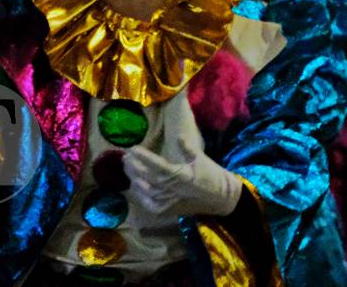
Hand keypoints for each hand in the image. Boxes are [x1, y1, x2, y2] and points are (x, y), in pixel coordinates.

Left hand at [124, 139, 241, 216]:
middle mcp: (172, 189)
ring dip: (133, 179)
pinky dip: (140, 196)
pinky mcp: (169, 211)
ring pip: (144, 191)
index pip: (156, 165)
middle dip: (133, 166)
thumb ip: (187, 147)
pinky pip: (149, 204)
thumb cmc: (211, 175)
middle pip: (146, 177)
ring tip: (127, 168)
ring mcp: (169, 202)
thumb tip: (178, 135)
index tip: (132, 148)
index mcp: (180, 175)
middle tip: (125, 157)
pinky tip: (135, 186)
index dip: (143, 156)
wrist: (222, 199)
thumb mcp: (200, 158)